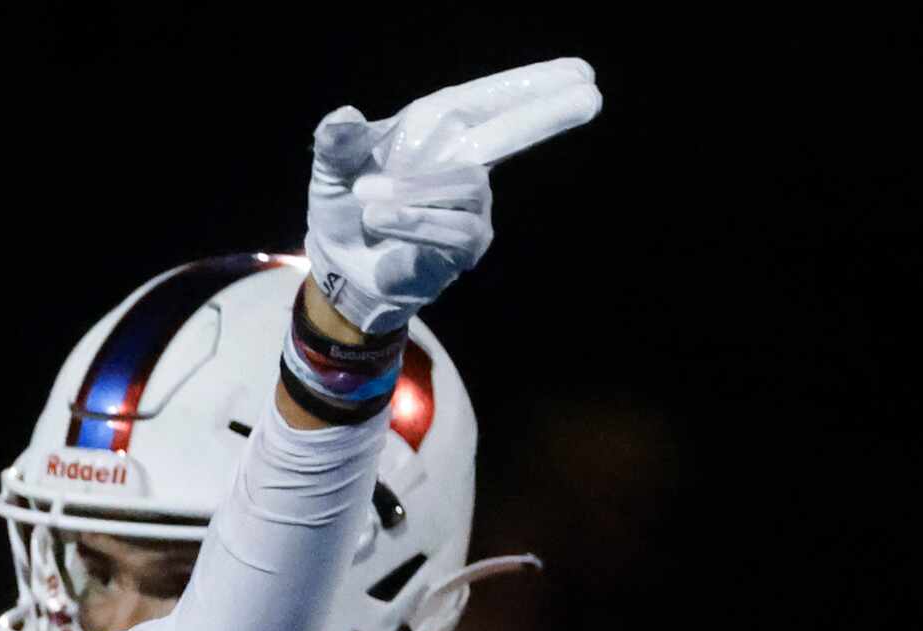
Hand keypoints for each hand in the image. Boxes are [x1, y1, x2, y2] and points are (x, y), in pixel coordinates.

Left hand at [304, 57, 601, 333]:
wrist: (340, 267)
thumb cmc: (344, 208)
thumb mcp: (331, 171)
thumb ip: (337, 144)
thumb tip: (341, 118)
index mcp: (435, 130)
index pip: (492, 99)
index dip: (534, 83)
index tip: (580, 72)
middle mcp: (462, 162)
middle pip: (514, 130)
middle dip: (548, 113)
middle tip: (591, 95)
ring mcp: (470, 206)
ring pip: (469, 184)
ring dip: (416, 190)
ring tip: (367, 198)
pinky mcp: (464, 246)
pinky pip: (452, 227)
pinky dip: (414, 220)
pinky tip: (381, 220)